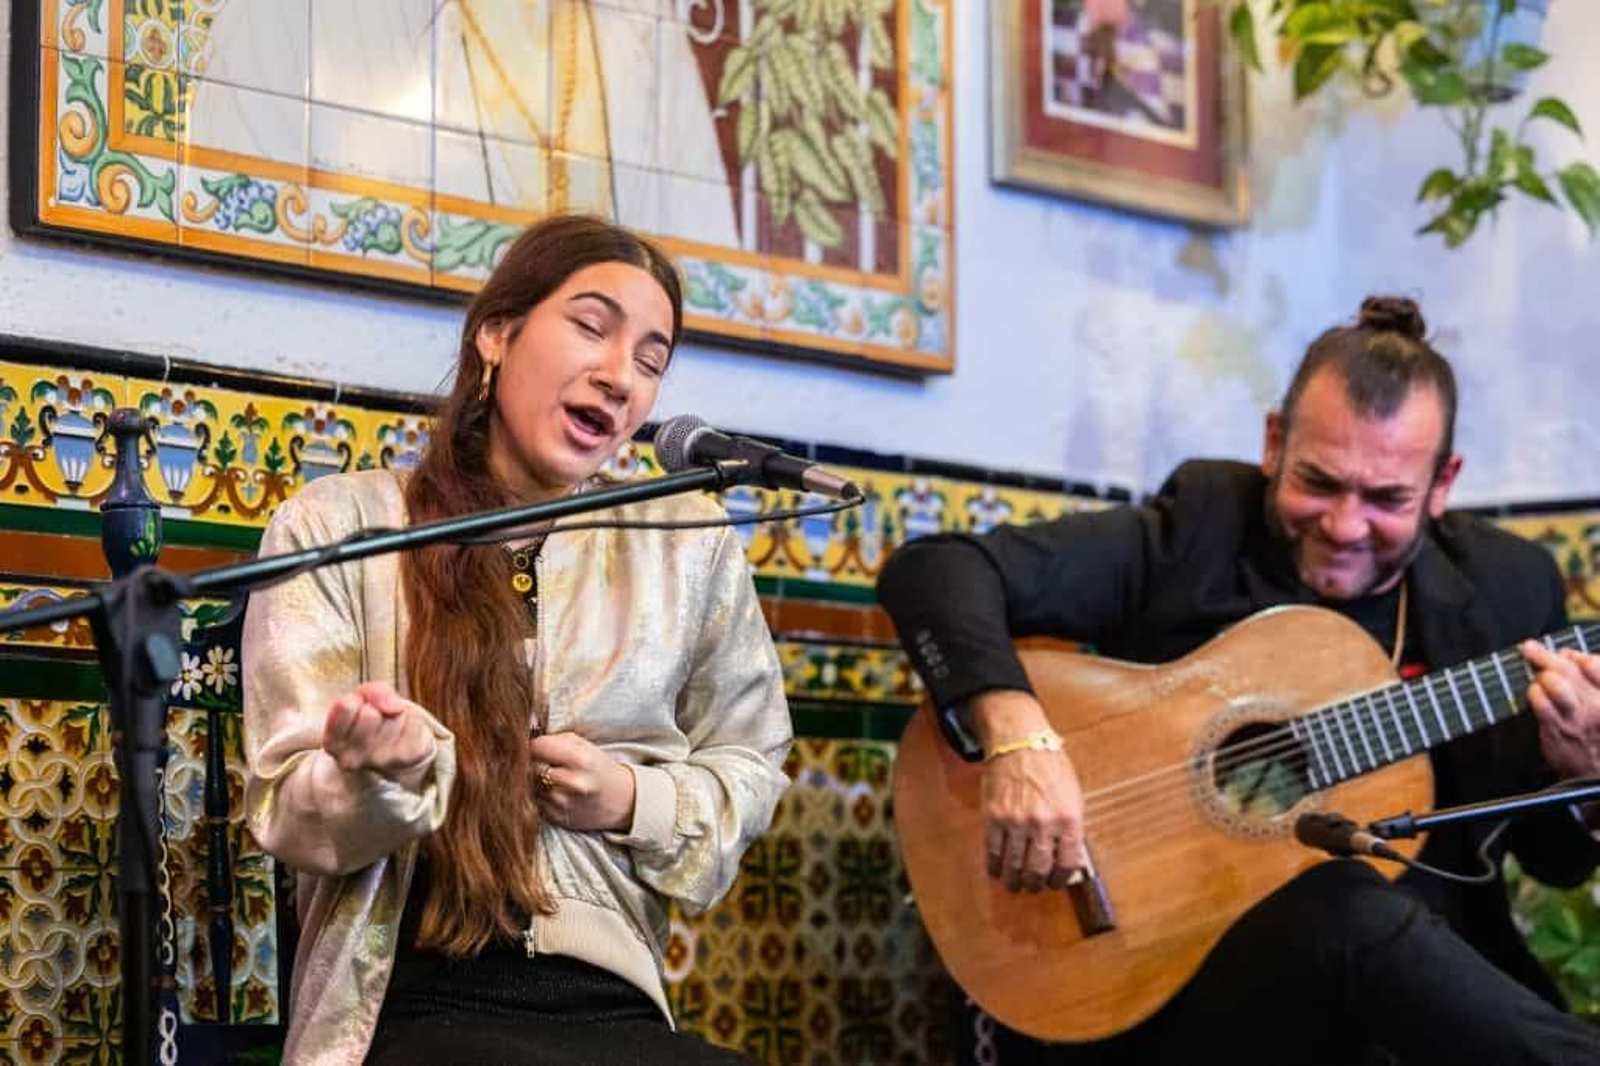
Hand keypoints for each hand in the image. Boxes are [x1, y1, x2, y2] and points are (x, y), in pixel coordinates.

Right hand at [322, 681, 433, 782]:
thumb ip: (371, 691)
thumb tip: (394, 707)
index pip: (346, 706)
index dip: (358, 700)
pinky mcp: (405, 759)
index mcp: (333, 743)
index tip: (358, 710)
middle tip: (376, 721)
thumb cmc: (372, 721)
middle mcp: (351, 758)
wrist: (396, 748)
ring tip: (390, 728)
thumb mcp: (362, 699)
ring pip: (394, 714)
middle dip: (377, 708)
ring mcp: (379, 762)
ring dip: (396, 714)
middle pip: (370, 712)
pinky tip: (404, 733)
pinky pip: (414, 719)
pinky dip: (412, 718)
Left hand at [528, 732, 636, 832]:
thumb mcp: (585, 746)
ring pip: (530, 785)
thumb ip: (556, 740)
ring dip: (534, 780)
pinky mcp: (558, 818)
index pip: (537, 747)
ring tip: (550, 777)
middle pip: (529, 767)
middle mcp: (572, 783)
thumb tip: (526, 740)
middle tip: (541, 761)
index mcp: (581, 760)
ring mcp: (563, 804)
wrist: (622, 801)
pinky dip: (539, 795)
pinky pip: (535, 802)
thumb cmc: (600, 768)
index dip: (533, 744)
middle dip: (531, 762)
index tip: (536, 746)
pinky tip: (554, 791)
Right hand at [971, 690, 1086, 892]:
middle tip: (1033, 887)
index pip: (1067, 863)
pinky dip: (995, 866)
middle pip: (1039, 870)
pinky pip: (994, 851)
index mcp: (1068, 818)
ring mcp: (1016, 821)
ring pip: (1015, 865)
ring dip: (1014, 880)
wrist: (1020, 741)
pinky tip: (997, 872)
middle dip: (1036, 884)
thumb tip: (1067, 858)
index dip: (1060, 879)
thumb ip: (1070, 828)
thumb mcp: (1072, 795)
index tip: (1055, 883)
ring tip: (1015, 885)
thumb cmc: (1050, 765)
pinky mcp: (994, 817)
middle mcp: (1043, 823)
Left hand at [1521, 640, 1599, 779]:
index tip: (1565, 655)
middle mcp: (1598, 706)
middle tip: (1529, 648)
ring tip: (1538, 678)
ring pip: (1552, 681)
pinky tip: (1534, 694)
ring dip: (1540, 675)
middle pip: (1568, 669)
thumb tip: (1569, 657)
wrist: (1597, 777)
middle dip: (1544, 655)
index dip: (1576, 656)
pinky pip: (1539, 701)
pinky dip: (1533, 692)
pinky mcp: (1557, 730)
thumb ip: (1593, 683)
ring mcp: (1577, 718)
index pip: (1594, 664)